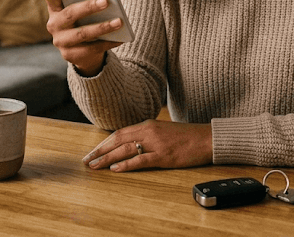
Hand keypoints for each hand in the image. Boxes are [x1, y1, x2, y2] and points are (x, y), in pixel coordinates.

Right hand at [43, 0, 122, 75]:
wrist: (81, 50)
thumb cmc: (84, 20)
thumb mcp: (82, 9)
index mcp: (54, 8)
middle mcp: (53, 24)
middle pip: (69, 14)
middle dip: (88, 7)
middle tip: (106, 0)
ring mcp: (60, 41)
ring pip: (82, 33)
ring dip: (102, 27)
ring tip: (119, 21)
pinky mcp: (70, 55)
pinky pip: (91, 49)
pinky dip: (107, 42)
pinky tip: (120, 38)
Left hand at [82, 120, 212, 172]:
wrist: (206, 138)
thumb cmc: (186, 137)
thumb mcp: (162, 131)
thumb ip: (146, 135)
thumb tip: (130, 145)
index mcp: (147, 124)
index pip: (119, 133)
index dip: (104, 143)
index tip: (92, 152)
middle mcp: (149, 131)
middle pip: (118, 140)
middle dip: (100, 150)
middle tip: (87, 160)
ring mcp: (156, 143)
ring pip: (125, 149)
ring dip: (107, 158)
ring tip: (95, 166)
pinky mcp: (164, 155)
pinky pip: (141, 159)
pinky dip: (127, 164)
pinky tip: (116, 168)